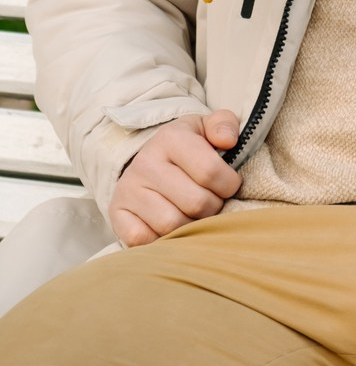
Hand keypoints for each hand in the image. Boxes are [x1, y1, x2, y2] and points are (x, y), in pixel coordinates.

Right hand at [107, 109, 241, 247]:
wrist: (150, 160)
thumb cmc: (188, 147)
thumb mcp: (207, 128)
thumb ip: (224, 125)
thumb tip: (228, 140)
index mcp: (171, 138)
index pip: (210, 172)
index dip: (228, 184)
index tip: (228, 185)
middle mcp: (146, 162)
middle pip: (195, 203)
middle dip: (213, 207)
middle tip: (212, 202)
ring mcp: (128, 189)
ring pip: (171, 225)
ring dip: (191, 227)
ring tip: (194, 215)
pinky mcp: (116, 214)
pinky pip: (144, 240)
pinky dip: (163, 240)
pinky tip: (173, 227)